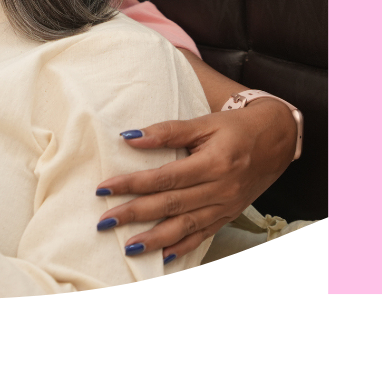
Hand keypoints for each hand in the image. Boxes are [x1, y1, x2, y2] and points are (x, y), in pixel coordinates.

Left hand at [94, 99, 297, 260]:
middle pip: (171, 205)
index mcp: (213, 163)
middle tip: (106, 222)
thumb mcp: (205, 123)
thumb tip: (131, 138)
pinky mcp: (227, 216)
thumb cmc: (237, 129)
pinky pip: (203, 236)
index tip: (105, 188)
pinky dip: (182, 248)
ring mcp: (225, 206)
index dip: (133, 184)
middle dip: (135, 214)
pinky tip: (163, 257)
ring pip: (186, 227)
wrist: (276, 141)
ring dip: (155, 239)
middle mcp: (220, 188)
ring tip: (128, 246)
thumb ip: (168, 132)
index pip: (165, 177)